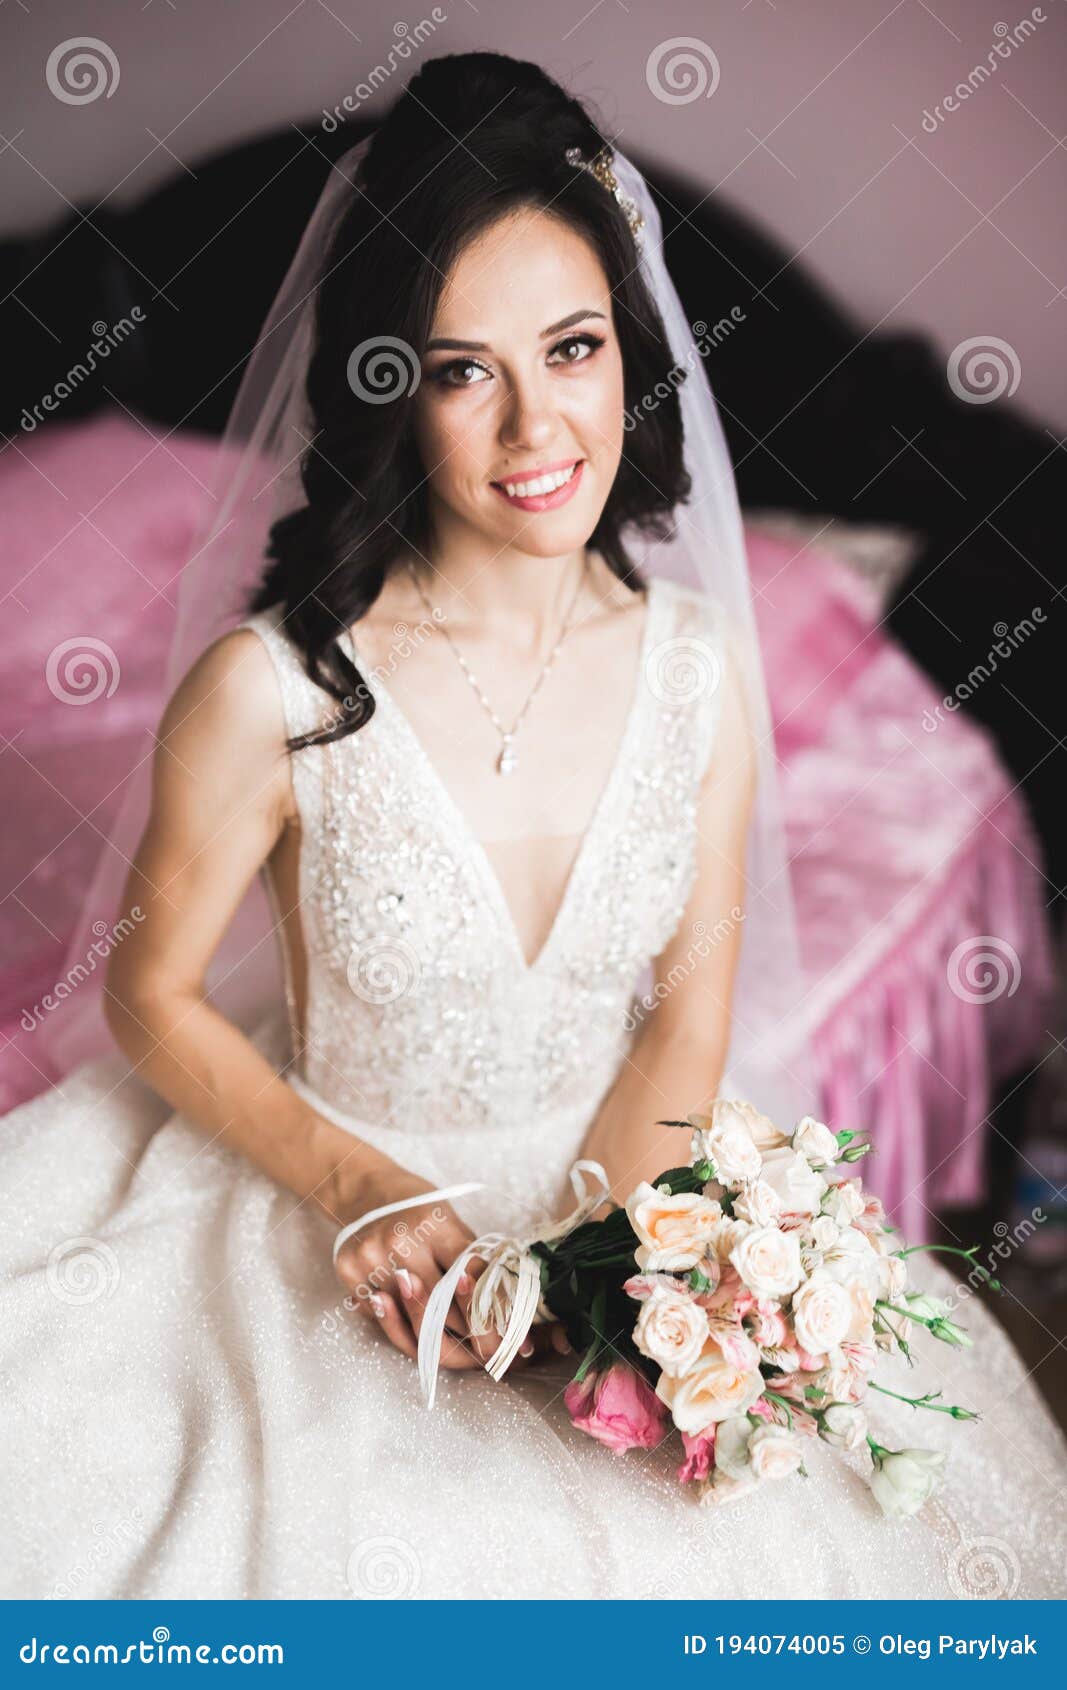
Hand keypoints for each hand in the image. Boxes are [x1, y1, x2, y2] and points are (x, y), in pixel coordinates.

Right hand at [332, 1163, 573, 1370]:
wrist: (367, 1192)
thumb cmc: (420, 1209)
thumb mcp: (452, 1223)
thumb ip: (472, 1259)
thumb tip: (508, 1299)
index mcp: (434, 1225)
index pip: (467, 1277)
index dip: (486, 1308)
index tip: (504, 1332)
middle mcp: (400, 1242)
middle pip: (439, 1304)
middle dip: (465, 1328)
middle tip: (486, 1347)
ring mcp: (371, 1259)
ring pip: (409, 1315)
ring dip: (433, 1332)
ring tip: (455, 1343)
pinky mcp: (349, 1272)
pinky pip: (381, 1313)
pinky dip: (399, 1321)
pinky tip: (411, 1321)